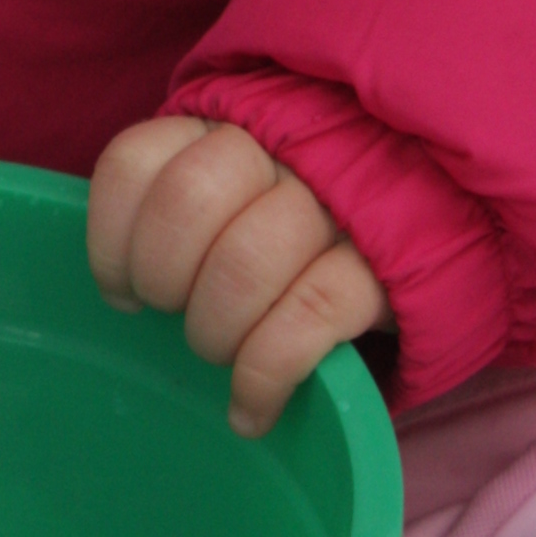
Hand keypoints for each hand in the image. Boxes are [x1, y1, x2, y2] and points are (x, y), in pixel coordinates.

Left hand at [88, 115, 388, 436]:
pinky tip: (251, 409)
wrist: (424, 215)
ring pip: (244, 261)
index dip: (111, 238)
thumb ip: (181, 206)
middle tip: (177, 315)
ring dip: (216, 331)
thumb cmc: (300, 218)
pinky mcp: (382, 264)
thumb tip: (123, 288)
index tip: (123, 290)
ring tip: (222, 355)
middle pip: (186, 203)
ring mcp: (335, 201)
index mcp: (224, 127)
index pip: (135, 162)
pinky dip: (264, 376)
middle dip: (163, 279)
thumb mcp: (240, 190)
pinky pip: (308, 319)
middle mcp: (278, 148)